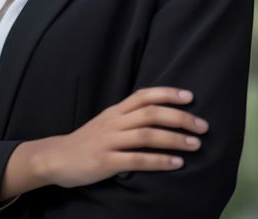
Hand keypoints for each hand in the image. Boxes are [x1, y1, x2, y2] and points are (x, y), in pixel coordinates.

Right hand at [41, 86, 208, 188]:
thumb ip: (127, 118)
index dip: (167, 94)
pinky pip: (137, 160)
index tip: (190, 96)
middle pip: (150, 113)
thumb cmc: (85, 142)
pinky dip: (159, 161)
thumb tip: (157, 116)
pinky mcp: (105, 161)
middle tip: (202, 126)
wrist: (55, 157)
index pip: (143, 95)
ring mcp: (108, 141)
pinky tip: (176, 163)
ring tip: (195, 144)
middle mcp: (113, 123)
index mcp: (114, 112)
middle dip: (180, 118)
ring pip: (146, 135)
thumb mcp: (105, 123)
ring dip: (174, 139)